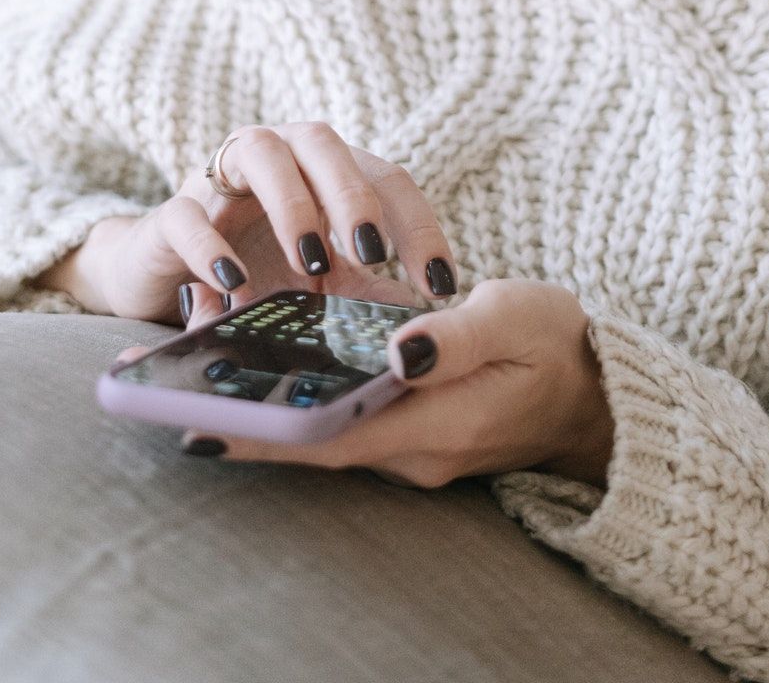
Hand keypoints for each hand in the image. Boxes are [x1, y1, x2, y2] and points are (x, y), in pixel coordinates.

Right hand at [84, 122, 457, 325]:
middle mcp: (280, 153)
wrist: (168, 275)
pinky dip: (211, 244)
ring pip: (262, 154)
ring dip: (292, 205)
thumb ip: (366, 293)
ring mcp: (221, 175)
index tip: (441, 285)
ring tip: (312, 262)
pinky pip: (188, 214)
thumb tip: (423, 321)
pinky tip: (233, 281)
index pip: (386, 178)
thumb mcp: (322, 286)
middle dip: (355, 197)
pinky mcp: (170, 213)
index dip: (418, 227)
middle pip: (326, 146)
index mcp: (325, 167)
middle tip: (374, 253)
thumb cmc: (259, 268)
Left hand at [116, 278, 614, 488]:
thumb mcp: (514, 320)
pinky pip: (345, 422)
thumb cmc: (556, 343)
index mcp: (432, 422)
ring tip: (199, 375)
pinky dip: (303, 401)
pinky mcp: (415, 428)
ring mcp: (413, 445)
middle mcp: (413, 448)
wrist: (599, 390)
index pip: (327, 436)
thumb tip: (397, 349)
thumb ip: (456, 335)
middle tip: (169, 399)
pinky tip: (269, 369)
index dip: (261, 433)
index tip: (196, 424)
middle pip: (310, 443)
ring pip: (323, 433)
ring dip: (266, 413)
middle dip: (242, 423)